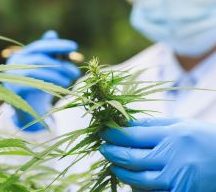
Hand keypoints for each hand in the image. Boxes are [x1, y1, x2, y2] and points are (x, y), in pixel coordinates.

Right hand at [3, 30, 79, 131]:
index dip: (57, 45)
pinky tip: (61, 87)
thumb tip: (52, 33)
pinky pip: (34, 84)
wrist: (25, 108)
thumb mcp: (45, 68)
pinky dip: (50, 84)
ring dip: (57, 75)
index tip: (74, 46)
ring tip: (69, 80)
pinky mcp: (15, 89)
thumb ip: (49, 53)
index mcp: (22, 54)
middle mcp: (15, 62)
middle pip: (40, 58)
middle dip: (61, 63)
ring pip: (38, 70)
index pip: (40, 46)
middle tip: (75, 71)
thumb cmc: (37, 84)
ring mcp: (13, 75)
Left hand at [100, 118, 215, 191]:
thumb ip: (152, 124)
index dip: (114, 134)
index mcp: (174, 137)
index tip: (103, 132)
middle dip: (111, 153)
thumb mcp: (181, 124)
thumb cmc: (206, 139)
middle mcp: (175, 160)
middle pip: (131, 158)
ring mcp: (178, 181)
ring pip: (137, 180)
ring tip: (114, 163)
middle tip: (103, 148)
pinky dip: (137, 187)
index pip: (133, 136)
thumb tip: (125, 124)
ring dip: (121, 171)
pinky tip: (132, 178)